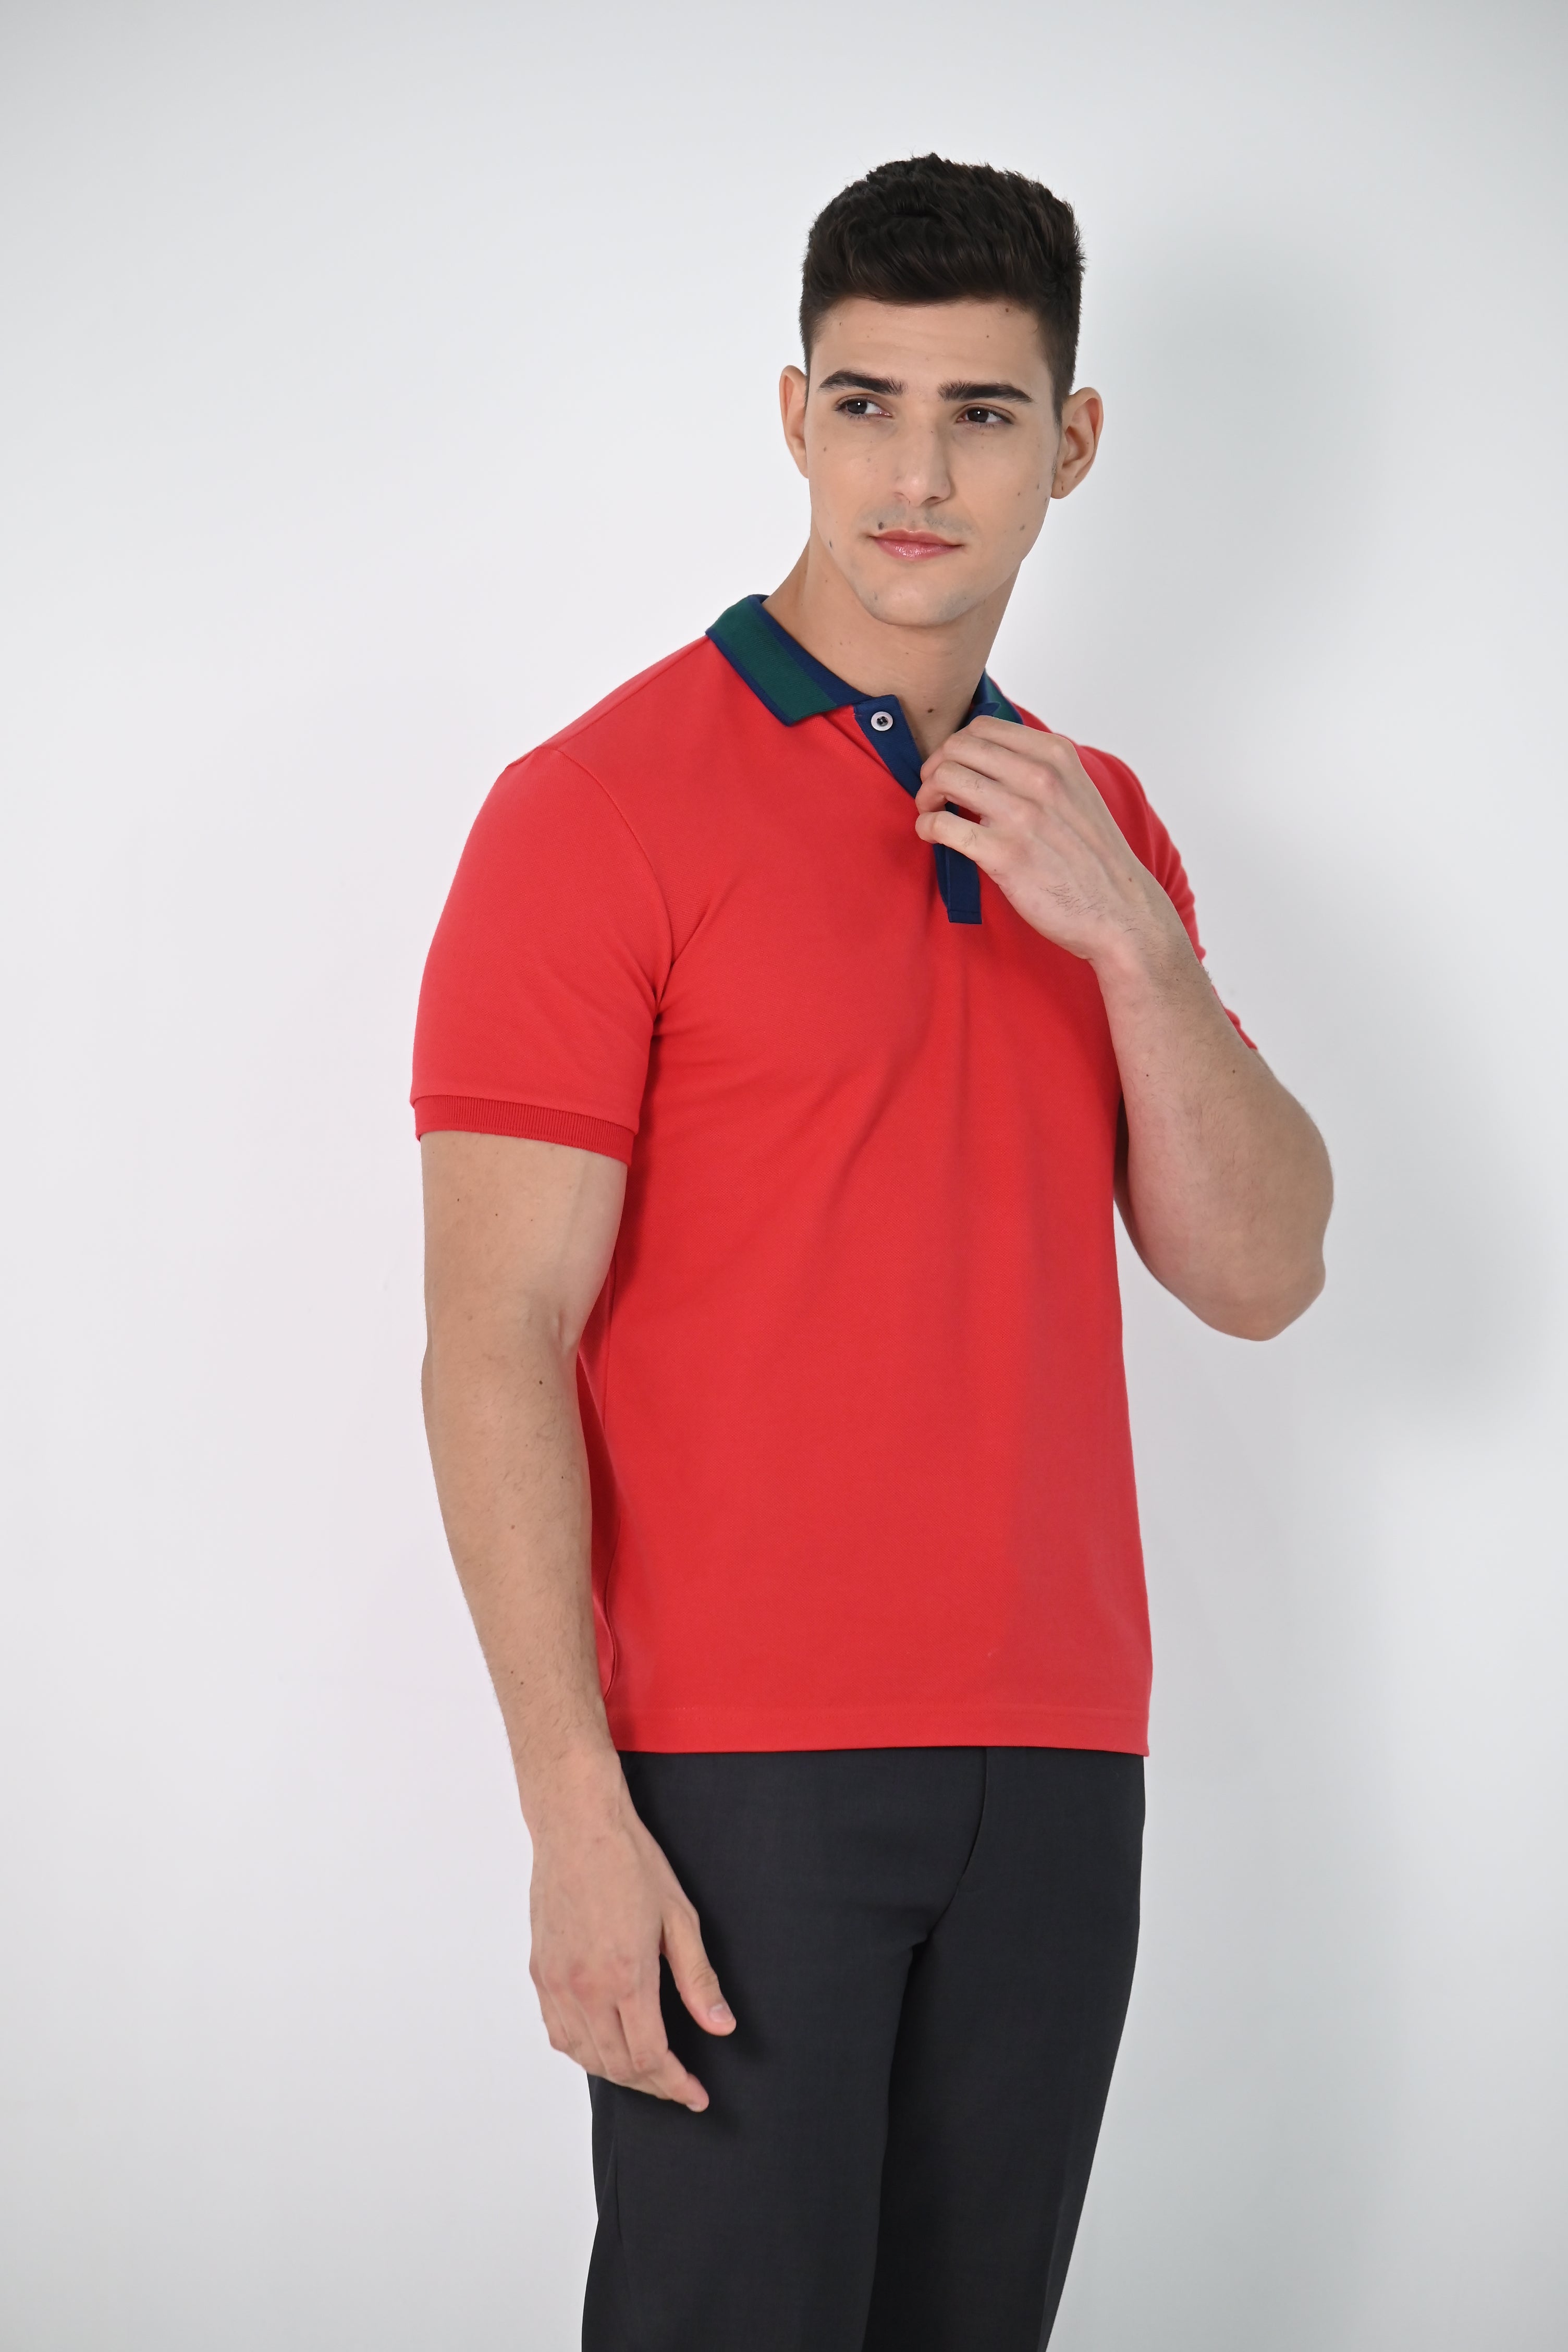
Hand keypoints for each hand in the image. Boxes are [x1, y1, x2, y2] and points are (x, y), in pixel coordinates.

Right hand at [527, 1770, 734, 2111]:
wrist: (576, 1826)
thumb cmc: (630, 1862)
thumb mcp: (679, 1917)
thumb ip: (698, 1979)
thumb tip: (721, 2026)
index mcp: (625, 1976)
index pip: (650, 2058)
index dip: (675, 2084)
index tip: (695, 2095)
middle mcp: (585, 1988)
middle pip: (617, 2065)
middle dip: (652, 2084)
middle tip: (678, 2084)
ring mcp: (556, 1983)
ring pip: (584, 2056)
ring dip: (617, 2073)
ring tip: (647, 2071)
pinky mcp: (540, 1972)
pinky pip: (558, 2033)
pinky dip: (583, 2052)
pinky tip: (603, 2046)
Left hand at [914, 717, 1183, 969]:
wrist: (1118, 909)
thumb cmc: (1092, 856)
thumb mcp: (1076, 791)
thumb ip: (1039, 768)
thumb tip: (987, 756)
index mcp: (1056, 756)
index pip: (983, 727)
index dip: (955, 746)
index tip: (952, 768)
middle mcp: (1040, 778)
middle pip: (958, 748)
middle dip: (935, 767)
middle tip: (933, 792)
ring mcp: (1022, 815)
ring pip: (946, 779)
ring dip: (926, 795)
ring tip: (932, 812)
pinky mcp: (1004, 854)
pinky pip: (942, 825)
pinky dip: (926, 827)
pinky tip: (933, 835)